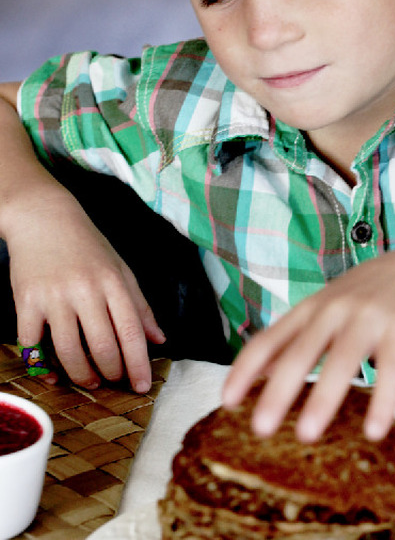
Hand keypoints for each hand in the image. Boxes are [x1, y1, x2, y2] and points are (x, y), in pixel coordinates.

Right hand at [8, 195, 164, 391]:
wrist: (44, 218)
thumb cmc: (88, 246)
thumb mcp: (121, 268)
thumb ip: (140, 305)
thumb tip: (159, 339)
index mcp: (113, 282)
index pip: (132, 331)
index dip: (139, 363)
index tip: (142, 386)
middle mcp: (85, 290)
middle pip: (103, 346)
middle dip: (113, 372)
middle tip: (116, 381)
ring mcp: (54, 297)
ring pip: (69, 351)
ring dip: (82, 375)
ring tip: (92, 380)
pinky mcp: (26, 301)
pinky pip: (33, 344)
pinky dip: (42, 365)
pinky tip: (54, 373)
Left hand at [223, 243, 394, 441]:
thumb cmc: (371, 293)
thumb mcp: (329, 305)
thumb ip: (298, 335)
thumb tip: (260, 371)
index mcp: (312, 307)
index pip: (269, 339)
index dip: (245, 369)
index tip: (226, 401)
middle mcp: (335, 309)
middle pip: (301, 352)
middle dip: (278, 391)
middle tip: (259, 428)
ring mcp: (369, 317)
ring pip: (342, 360)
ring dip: (323, 398)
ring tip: (307, 435)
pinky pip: (391, 369)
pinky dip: (383, 401)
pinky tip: (375, 431)